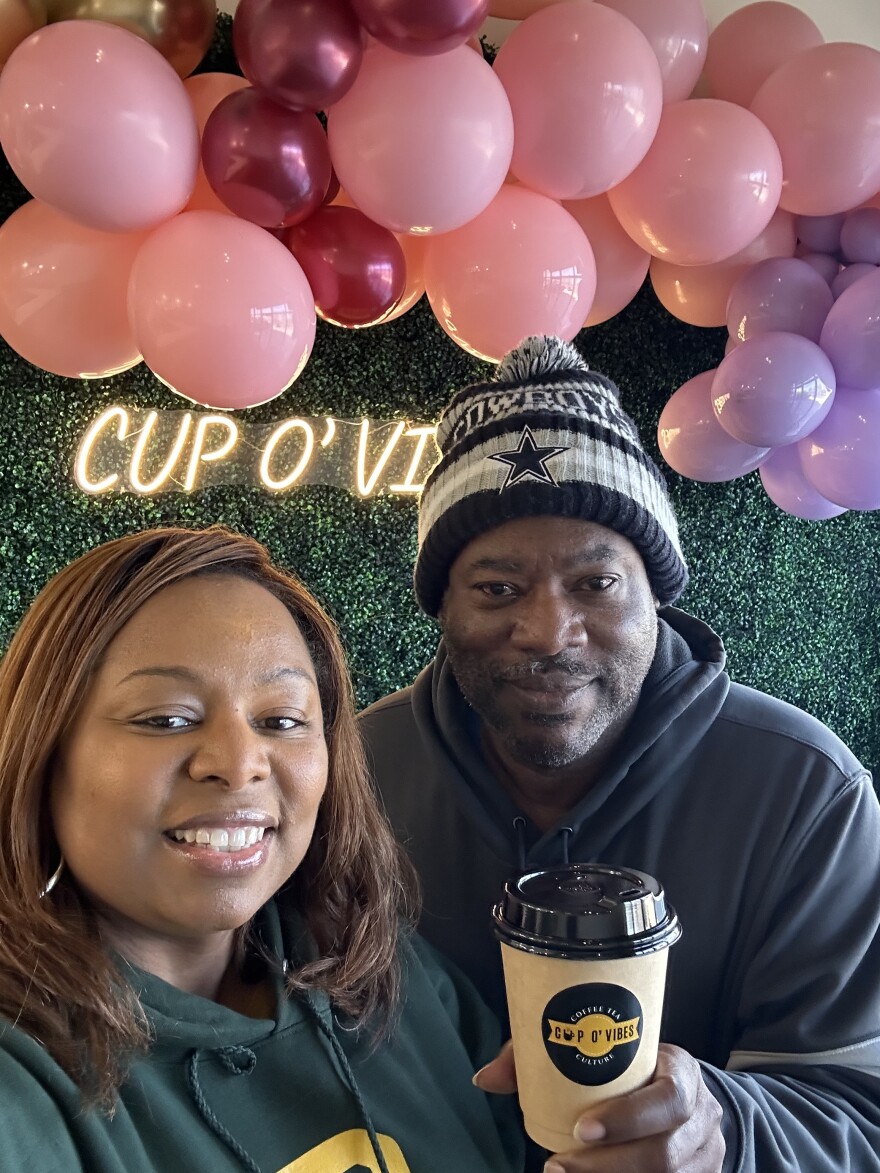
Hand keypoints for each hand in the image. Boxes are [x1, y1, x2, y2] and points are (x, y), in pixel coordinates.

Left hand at [474, 1041, 724, 1171]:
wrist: (686, 1094)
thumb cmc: (633, 1068)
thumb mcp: (604, 1050)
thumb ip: (546, 1056)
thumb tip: (485, 1079)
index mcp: (683, 1073)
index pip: (670, 1097)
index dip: (629, 1117)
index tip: (581, 1127)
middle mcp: (703, 1118)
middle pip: (665, 1153)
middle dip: (608, 1165)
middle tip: (557, 1165)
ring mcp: (706, 1156)